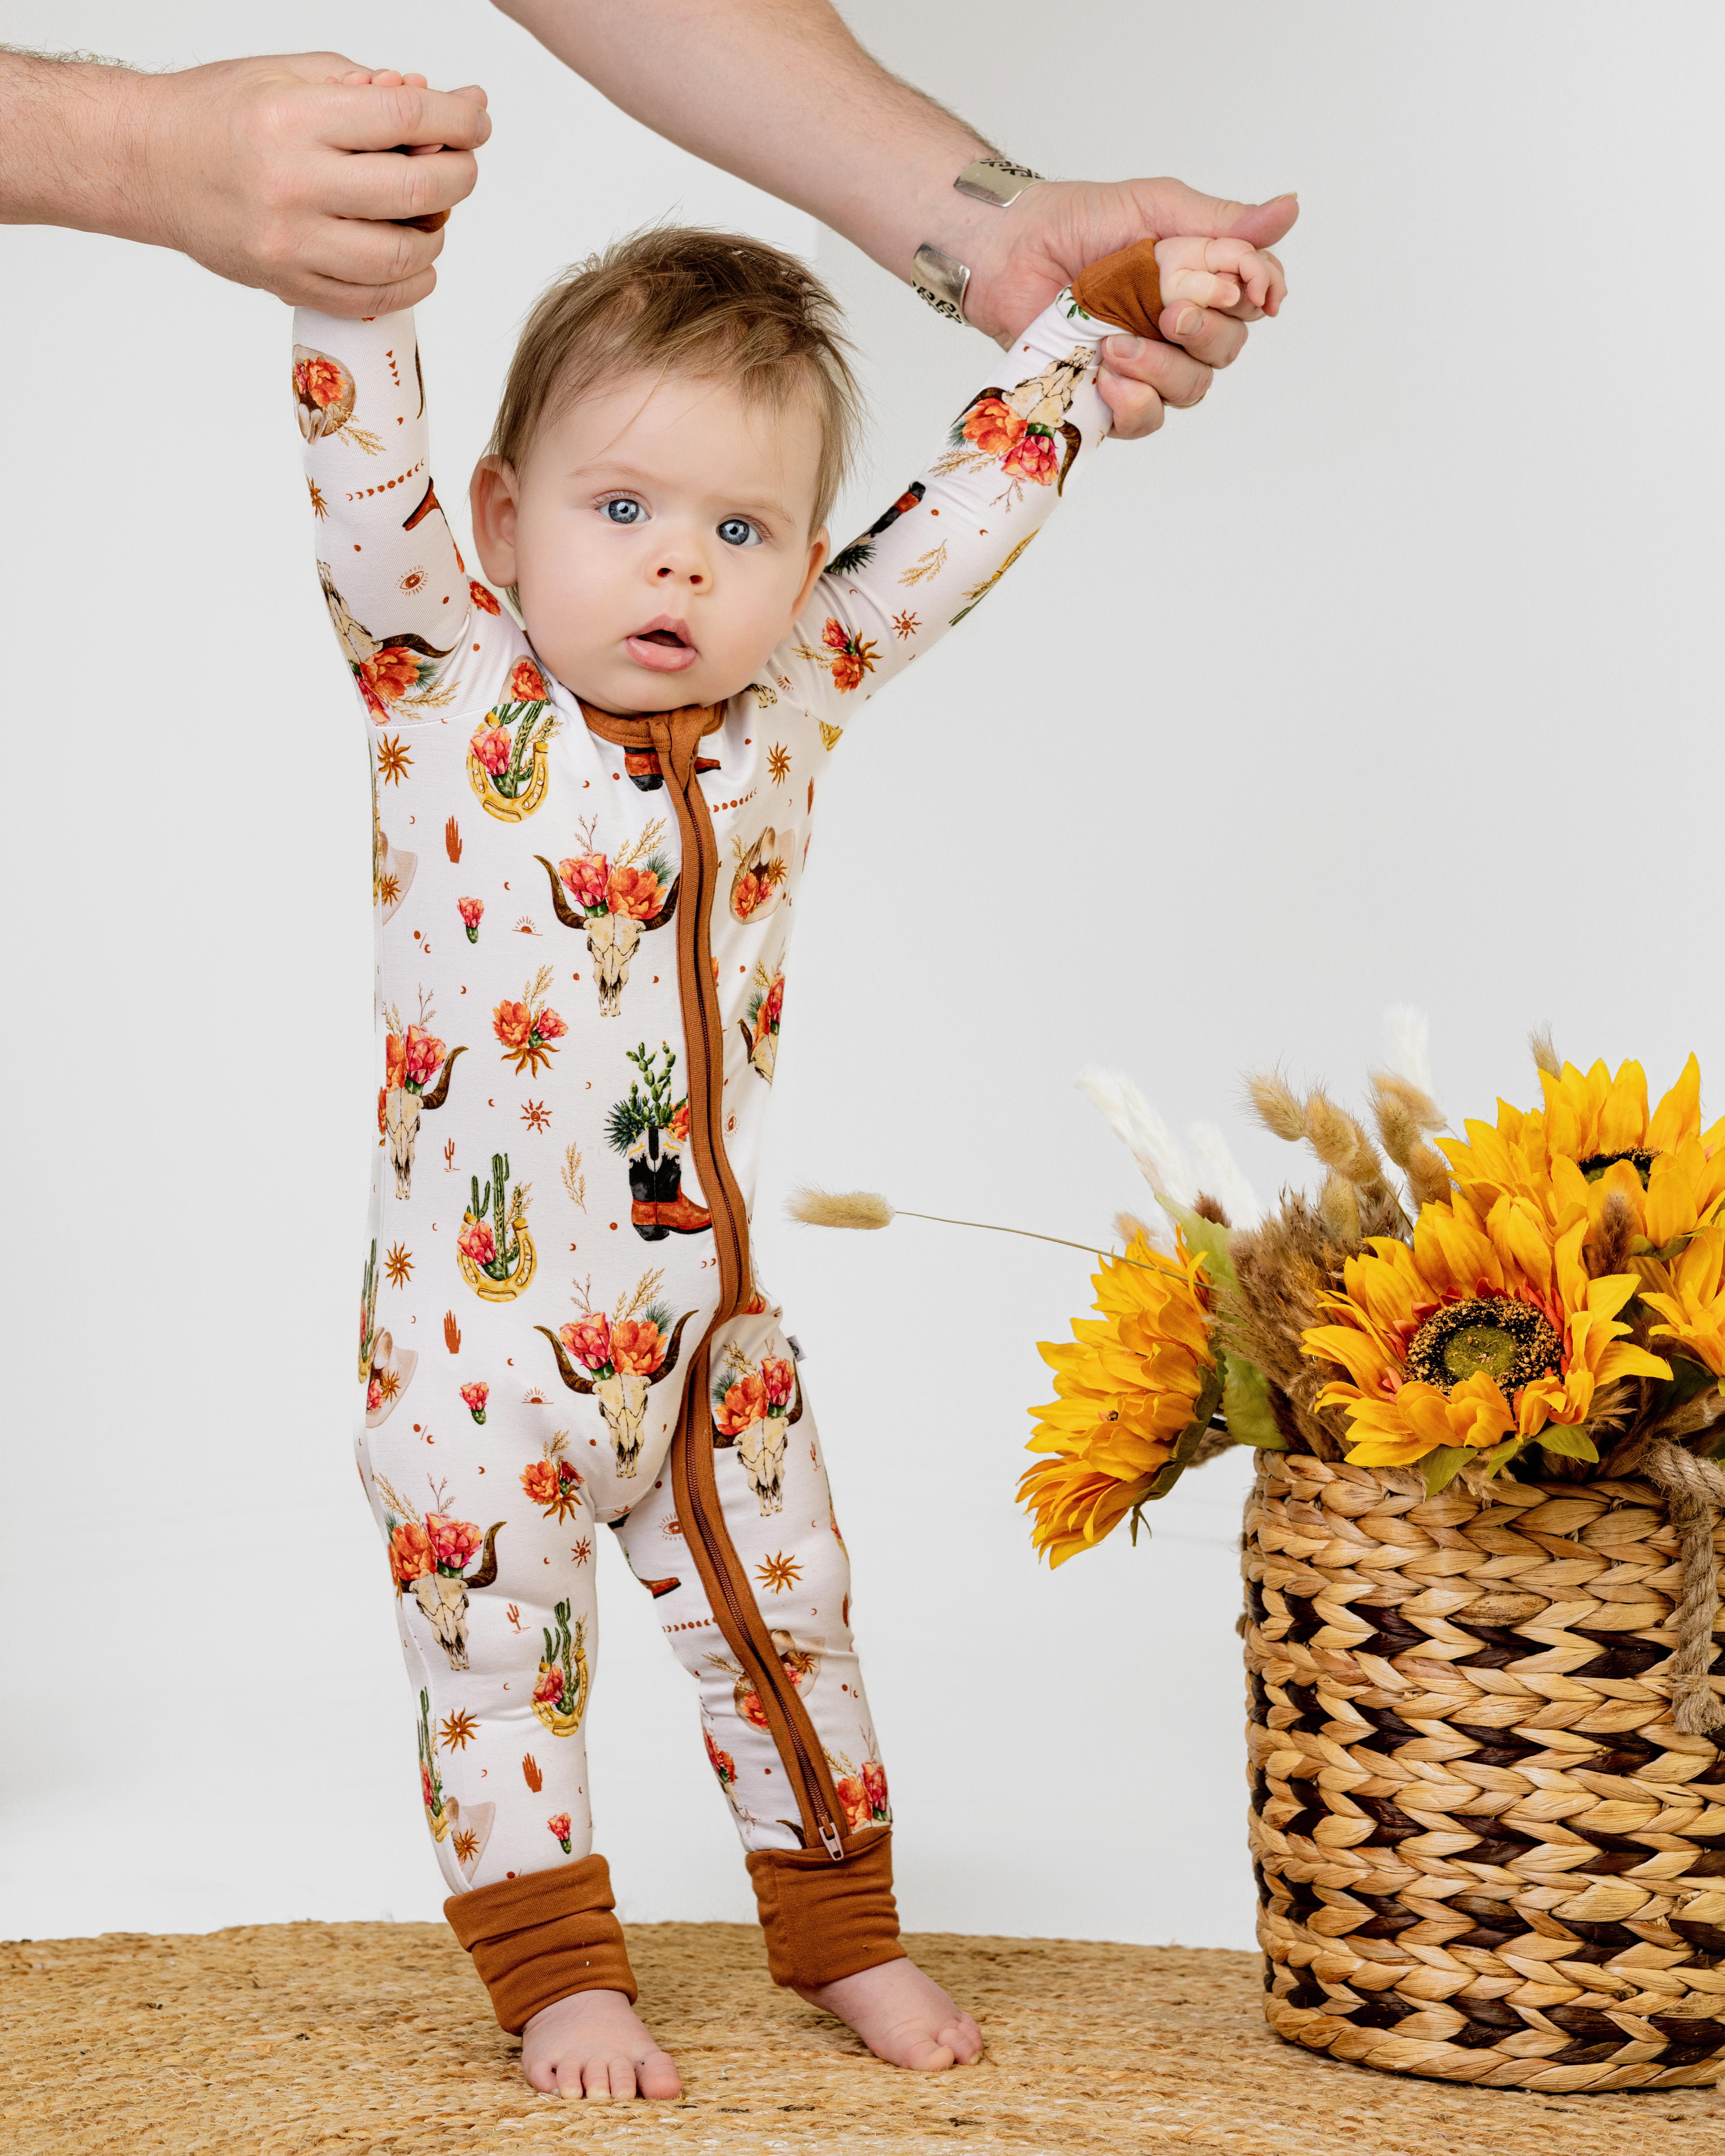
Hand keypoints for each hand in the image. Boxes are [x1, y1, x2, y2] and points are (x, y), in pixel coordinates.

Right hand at [133, 54, 489, 312]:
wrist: (147, 162)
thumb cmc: (218, 113)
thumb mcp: (289, 74)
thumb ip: (369, 89)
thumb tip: (447, 101)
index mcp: (294, 119)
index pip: (407, 119)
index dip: (459, 120)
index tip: (475, 120)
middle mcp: (294, 185)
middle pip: (417, 190)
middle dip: (459, 176)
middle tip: (460, 166)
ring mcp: (291, 244)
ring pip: (404, 255)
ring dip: (435, 234)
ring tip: (428, 213)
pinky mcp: (287, 283)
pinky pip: (373, 299)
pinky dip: (410, 283)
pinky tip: (413, 260)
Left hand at [961, 178, 1297, 438]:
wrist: (1009, 250)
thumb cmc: (1077, 222)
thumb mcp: (1155, 207)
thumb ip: (1220, 222)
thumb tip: (1289, 209)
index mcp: (1198, 280)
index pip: (1255, 300)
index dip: (1261, 298)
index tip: (1246, 290)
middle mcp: (1179, 327)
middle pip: (1228, 349)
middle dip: (1206, 335)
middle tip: (1168, 314)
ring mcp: (1146, 364)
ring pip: (1192, 388)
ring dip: (1162, 370)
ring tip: (1117, 344)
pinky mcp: (1110, 395)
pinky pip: (1146, 419)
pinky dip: (1133, 402)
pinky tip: (1108, 376)